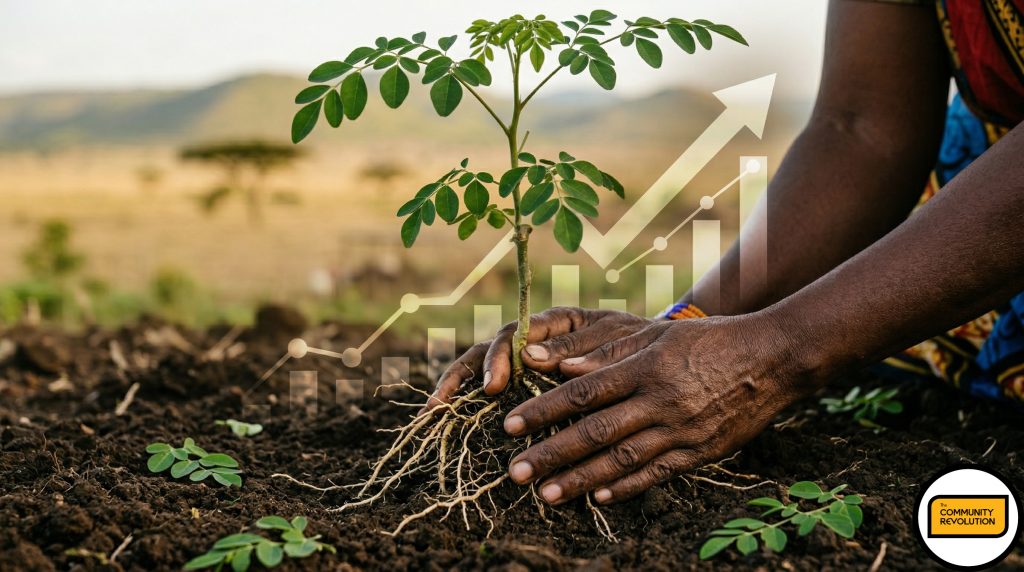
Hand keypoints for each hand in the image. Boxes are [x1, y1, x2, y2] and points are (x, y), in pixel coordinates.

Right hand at [424, 307, 652, 410]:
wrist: (662, 356)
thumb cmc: (640, 343)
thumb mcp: (616, 340)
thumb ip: (580, 347)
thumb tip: (532, 357)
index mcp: (555, 322)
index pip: (515, 334)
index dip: (499, 359)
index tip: (493, 387)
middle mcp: (535, 339)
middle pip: (489, 350)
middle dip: (465, 375)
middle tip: (445, 405)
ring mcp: (529, 362)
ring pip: (484, 369)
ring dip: (459, 389)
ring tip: (435, 413)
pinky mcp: (529, 384)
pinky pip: (497, 392)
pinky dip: (473, 405)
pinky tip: (454, 425)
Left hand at [502, 314, 810, 504]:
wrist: (771, 360)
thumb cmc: (706, 342)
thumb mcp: (655, 334)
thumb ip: (605, 352)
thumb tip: (554, 364)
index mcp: (644, 367)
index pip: (583, 392)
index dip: (544, 410)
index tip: (510, 425)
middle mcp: (659, 401)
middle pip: (595, 432)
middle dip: (551, 454)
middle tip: (514, 473)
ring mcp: (681, 430)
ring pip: (621, 459)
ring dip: (580, 479)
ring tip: (546, 494)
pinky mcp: (700, 452)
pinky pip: (657, 474)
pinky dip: (626, 487)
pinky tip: (598, 498)